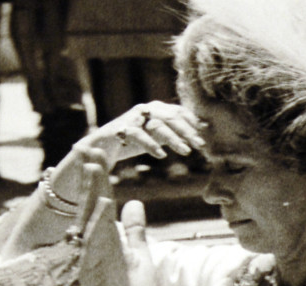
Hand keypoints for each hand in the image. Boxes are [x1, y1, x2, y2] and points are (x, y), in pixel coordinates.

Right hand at [76, 164, 158, 285]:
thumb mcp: (141, 255)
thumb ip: (136, 231)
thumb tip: (135, 203)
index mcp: (108, 240)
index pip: (102, 202)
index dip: (100, 178)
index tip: (98, 153)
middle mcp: (95, 245)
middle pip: (91, 205)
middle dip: (90, 177)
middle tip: (87, 147)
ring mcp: (89, 258)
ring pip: (89, 219)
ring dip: (92, 192)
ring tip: (95, 167)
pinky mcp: (89, 273)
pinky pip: (93, 243)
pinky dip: (99, 223)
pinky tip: (104, 203)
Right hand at [83, 101, 205, 162]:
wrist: (101, 147)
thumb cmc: (132, 141)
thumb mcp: (157, 136)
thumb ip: (175, 133)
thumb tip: (200, 131)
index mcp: (155, 109)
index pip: (178, 111)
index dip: (192, 122)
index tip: (204, 134)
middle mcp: (145, 110)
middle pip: (170, 117)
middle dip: (187, 131)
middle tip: (200, 145)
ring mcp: (132, 118)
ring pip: (157, 125)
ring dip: (173, 138)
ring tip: (186, 151)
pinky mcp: (121, 129)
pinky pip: (139, 135)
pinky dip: (151, 144)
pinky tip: (161, 155)